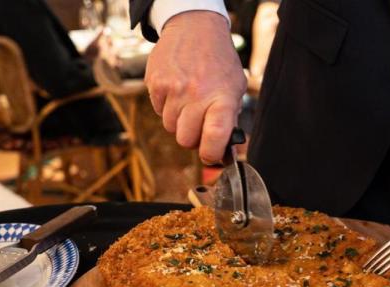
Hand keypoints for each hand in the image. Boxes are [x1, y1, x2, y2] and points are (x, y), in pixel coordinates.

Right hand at [145, 11, 246, 163]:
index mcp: (221, 97)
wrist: (194, 27)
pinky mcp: (155, 83)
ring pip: (169, 128)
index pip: (214, 137)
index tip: (211, 155)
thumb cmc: (218, 61)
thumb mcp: (235, 87)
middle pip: (185, 140)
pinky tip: (176, 90)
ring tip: (188, 102)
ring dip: (178, 122)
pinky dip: (166, 107)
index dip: (211, 154)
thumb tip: (226, 152)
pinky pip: (157, 111)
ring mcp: (173, 89)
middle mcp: (196, 94)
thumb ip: (230, 119)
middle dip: (192, 138)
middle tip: (199, 125)